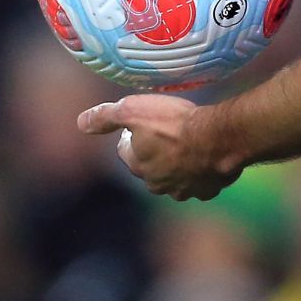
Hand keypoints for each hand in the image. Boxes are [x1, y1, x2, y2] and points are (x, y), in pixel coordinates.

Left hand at [77, 95, 239, 200]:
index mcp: (137, 166)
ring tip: (187, 143)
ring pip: (174, 177)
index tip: (141, 124)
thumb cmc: (174, 123)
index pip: (125, 151)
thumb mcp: (132, 110)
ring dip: (177, 164)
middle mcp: (157, 184)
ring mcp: (184, 190)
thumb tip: (81, 123)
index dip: (131, 135)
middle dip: (153, 153)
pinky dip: (200, 170)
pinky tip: (206, 155)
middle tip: (165, 131)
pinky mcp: (208, 190)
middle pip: (150, 167)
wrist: (219, 139)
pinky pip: (200, 181)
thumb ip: (105, 117)